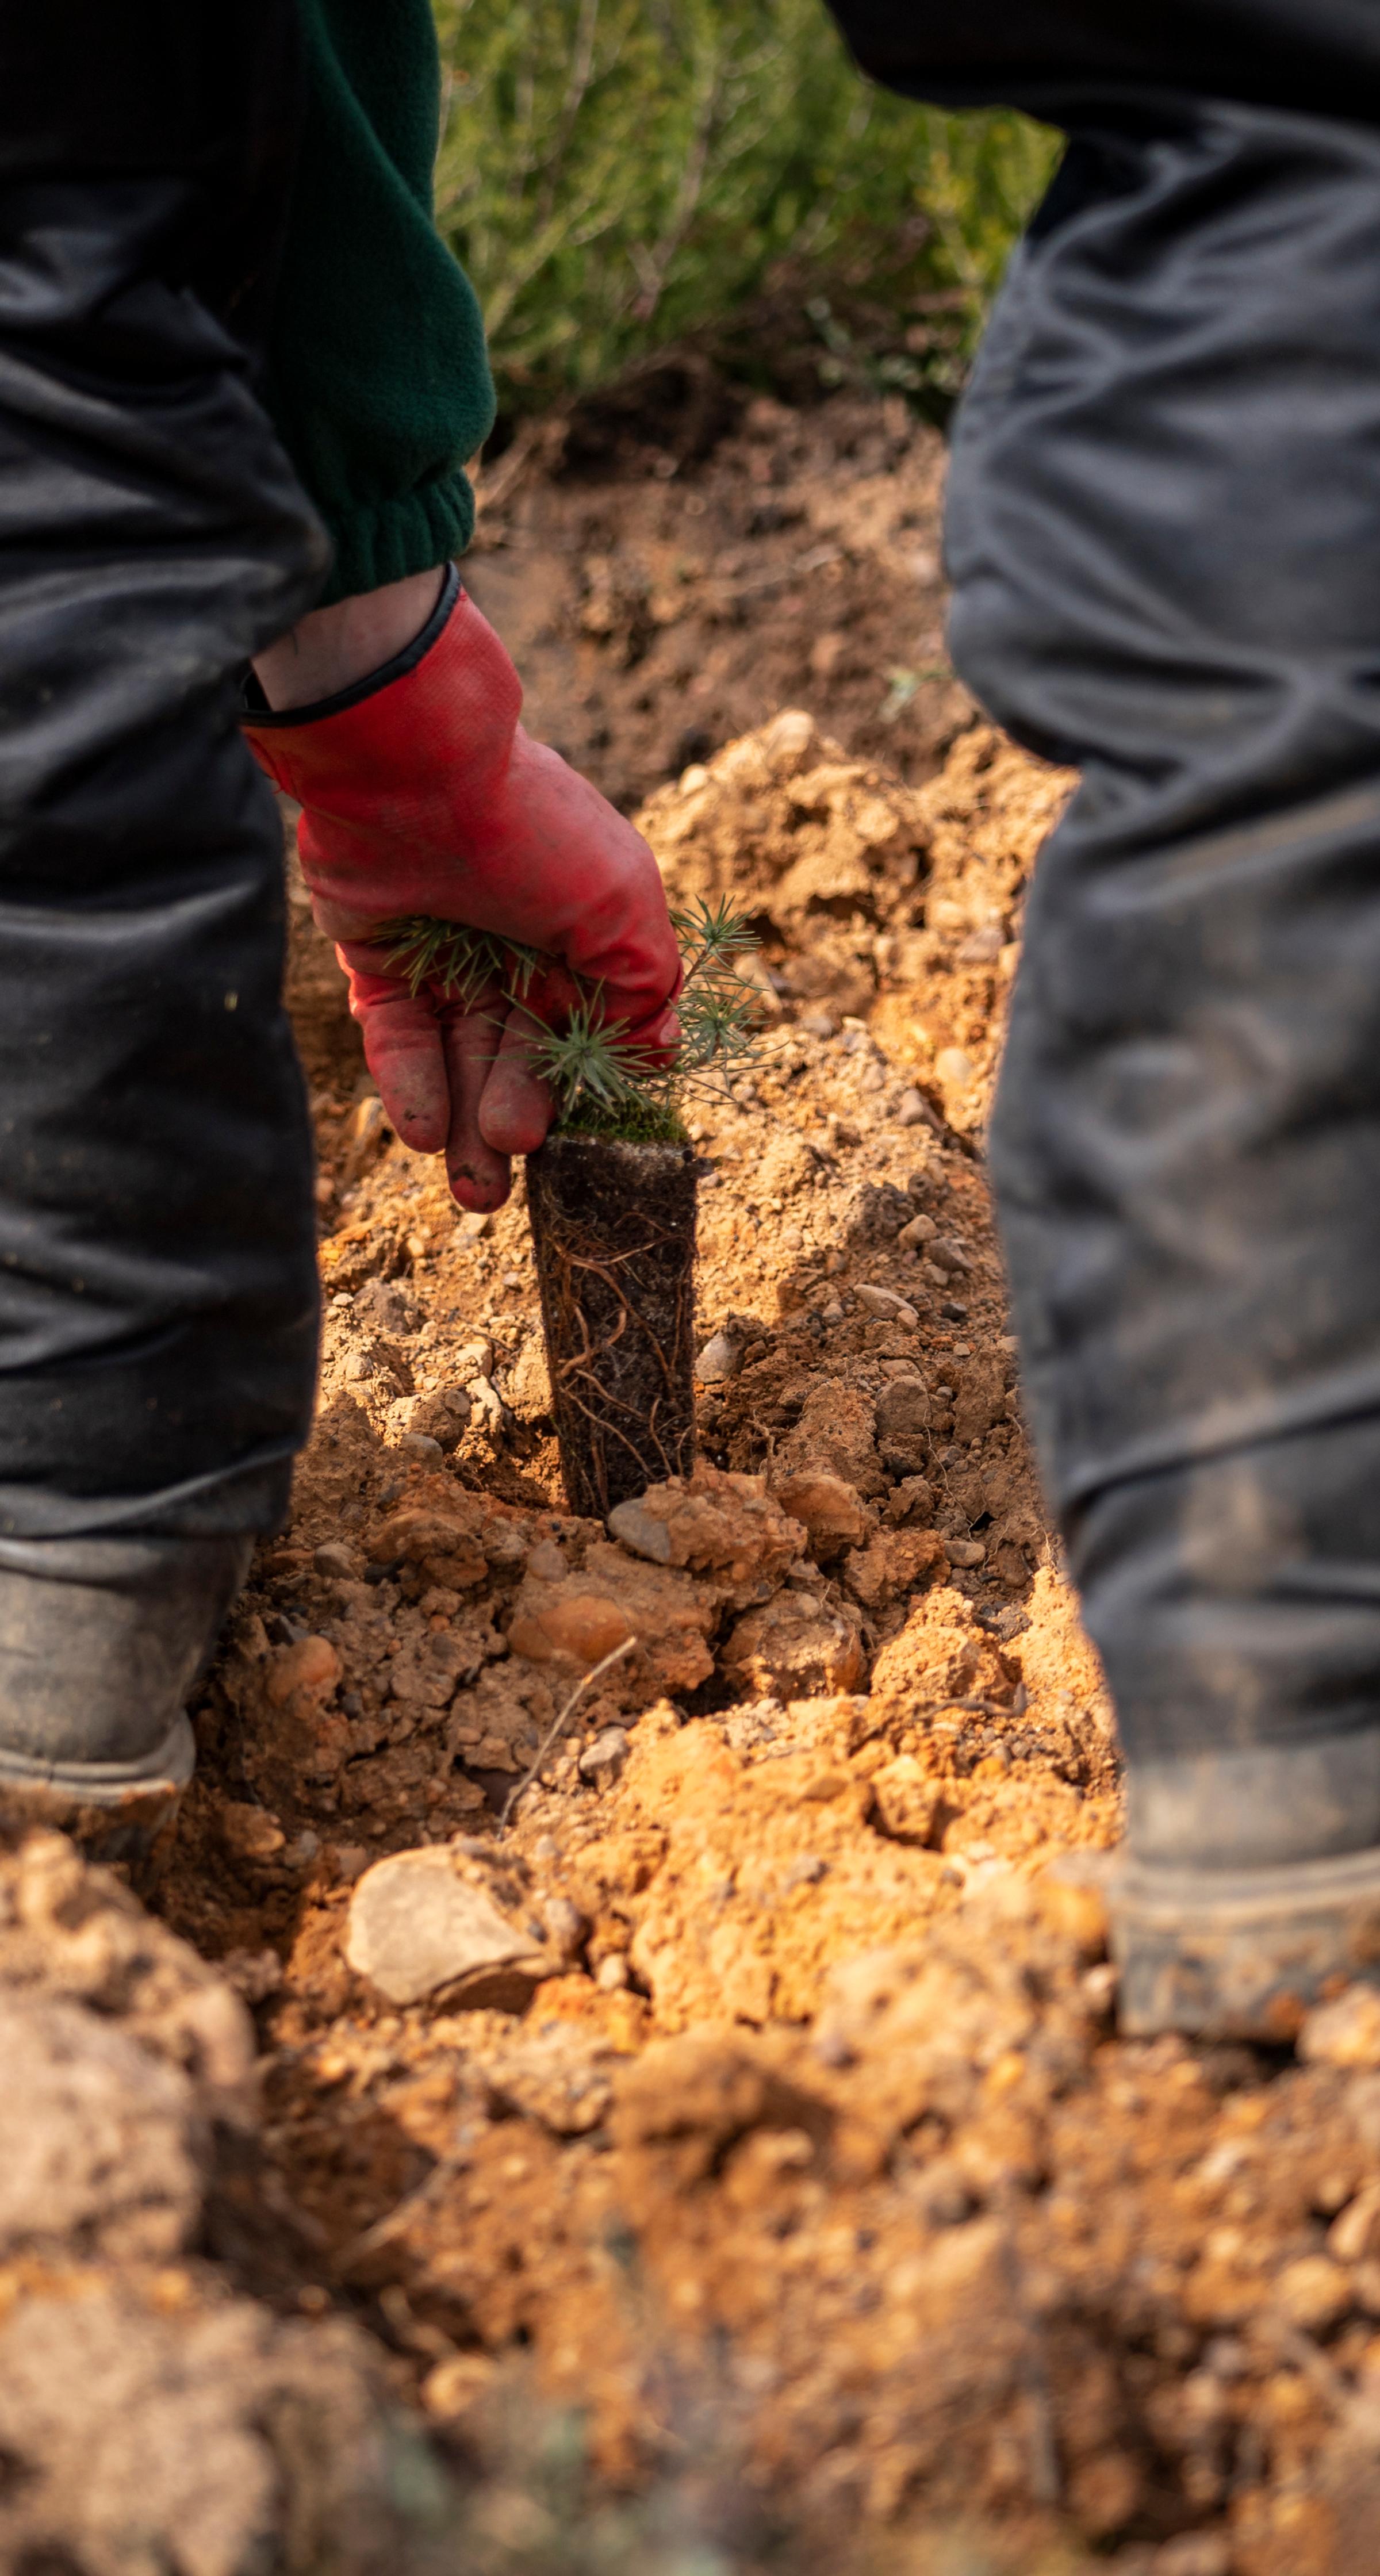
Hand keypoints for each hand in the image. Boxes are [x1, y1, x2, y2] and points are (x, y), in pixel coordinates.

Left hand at [244, 569, 680, 1209]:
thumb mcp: (621, 905)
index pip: (582, 1035)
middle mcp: (513, 950)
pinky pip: (397, 1037)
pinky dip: (411, 1085)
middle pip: (516, 1058)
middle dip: (513, 1123)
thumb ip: (644, 984)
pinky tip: (422, 1131)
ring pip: (458, 1058)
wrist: (416, 771)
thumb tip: (660, 1055)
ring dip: (462, 1125)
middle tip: (504, 1182)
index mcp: (580, 937)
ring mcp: (444, 956)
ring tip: (470, 1189)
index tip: (576, 1148)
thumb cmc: (537, 832)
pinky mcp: (379, 958)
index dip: (576, 1093)